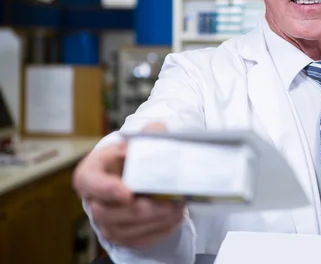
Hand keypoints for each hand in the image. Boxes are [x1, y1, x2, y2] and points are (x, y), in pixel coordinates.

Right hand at [72, 123, 185, 247]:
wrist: (136, 174)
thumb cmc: (133, 156)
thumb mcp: (139, 140)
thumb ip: (149, 134)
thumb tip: (159, 131)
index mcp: (91, 172)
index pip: (89, 181)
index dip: (106, 189)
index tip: (127, 192)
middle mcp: (93, 200)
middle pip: (107, 212)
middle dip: (142, 210)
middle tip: (170, 203)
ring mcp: (105, 221)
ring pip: (124, 230)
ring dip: (155, 221)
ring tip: (179, 208)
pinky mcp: (121, 236)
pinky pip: (137, 241)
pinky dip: (159, 231)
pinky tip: (175, 219)